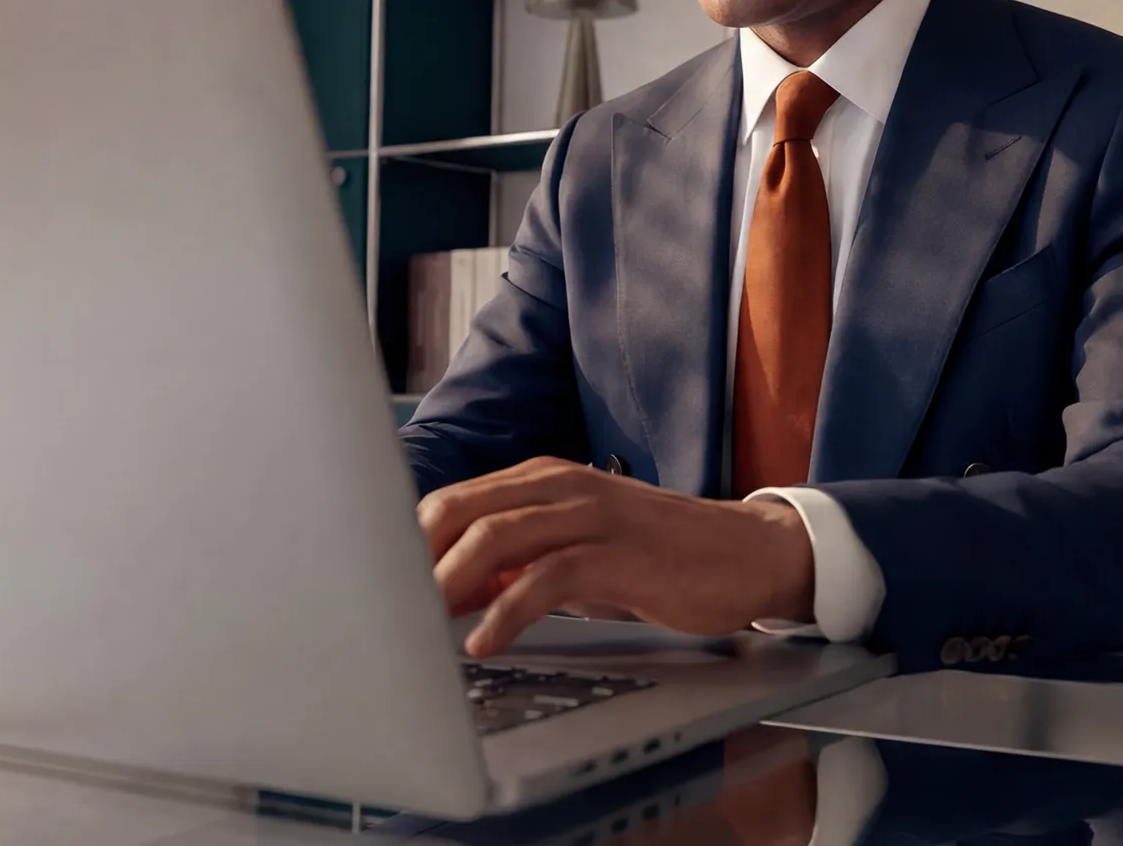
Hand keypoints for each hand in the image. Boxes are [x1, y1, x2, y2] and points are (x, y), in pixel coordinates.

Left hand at [415, 457, 814, 656]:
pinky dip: (507, 612)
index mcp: (546, 478)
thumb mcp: (577, 551)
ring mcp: (592, 515)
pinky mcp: (619, 553)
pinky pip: (548, 576)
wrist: (742, 552)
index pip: (454, 500)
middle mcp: (563, 485)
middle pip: (462, 509)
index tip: (379, 586)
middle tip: (387, 609)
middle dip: (415, 560)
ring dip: (449, 583)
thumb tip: (449, 589)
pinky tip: (486, 643)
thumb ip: (517, 561)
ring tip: (420, 628)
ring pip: (497, 535)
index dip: (409, 542)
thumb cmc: (655, 555)